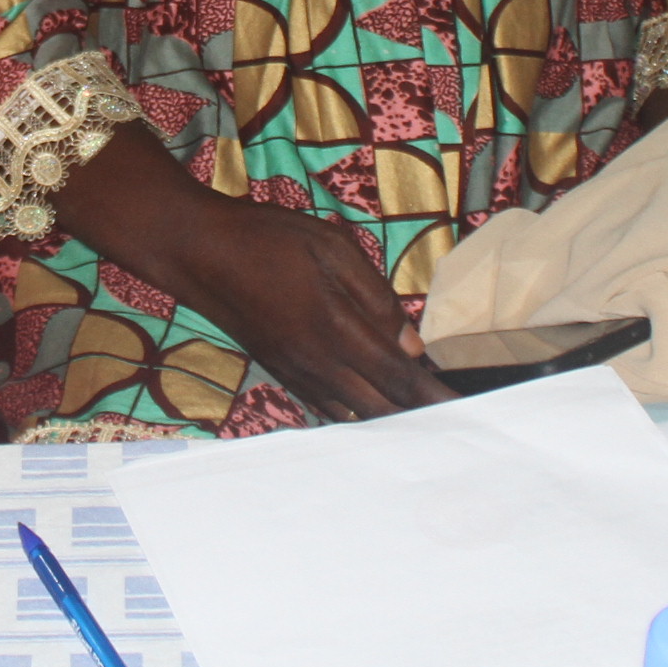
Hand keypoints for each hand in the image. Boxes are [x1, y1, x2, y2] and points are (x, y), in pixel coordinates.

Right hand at [58, 124, 456, 422]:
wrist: (198, 252)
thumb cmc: (267, 238)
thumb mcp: (330, 247)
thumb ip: (374, 297)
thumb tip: (411, 345)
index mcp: (334, 329)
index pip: (398, 378)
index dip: (436, 400)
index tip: (469, 417)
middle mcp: (317, 363)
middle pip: (381, 410)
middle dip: (422, 422)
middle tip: (461, 428)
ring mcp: (297, 374)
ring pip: (354, 417)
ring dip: (391, 425)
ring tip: (428, 427)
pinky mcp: (283, 374)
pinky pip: (329, 408)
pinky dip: (360, 417)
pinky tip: (377, 414)